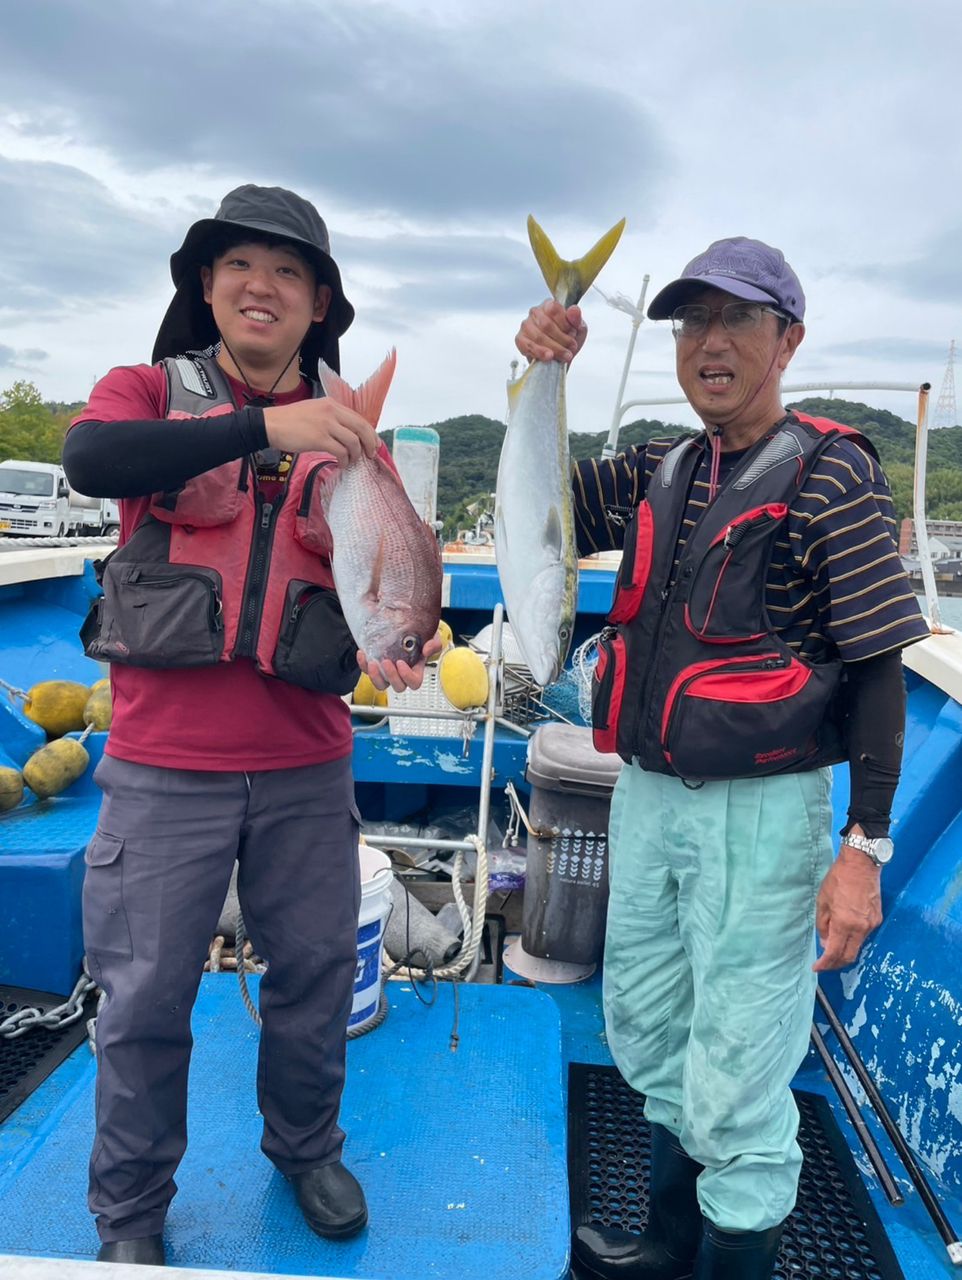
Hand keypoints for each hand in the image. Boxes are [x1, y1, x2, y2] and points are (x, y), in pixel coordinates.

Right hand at [262, 399, 378, 463]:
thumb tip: (348, 434)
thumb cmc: (290, 421)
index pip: (359, 418)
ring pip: (353, 442)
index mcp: (332, 404)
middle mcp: (332, 411)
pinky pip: (341, 451)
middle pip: (362, 428)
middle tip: (370, 456)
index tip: (373, 444)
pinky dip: (344, 460)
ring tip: (350, 462)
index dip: (370, 433)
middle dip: (369, 444)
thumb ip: (331, 418)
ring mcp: (326, 424)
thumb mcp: (314, 411)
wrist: (270, 424)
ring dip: (355, 455)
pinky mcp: (319, 438)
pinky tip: (341, 464)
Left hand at [358, 636, 442, 692]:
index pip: (414, 683)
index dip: (407, 677)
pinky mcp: (376, 667)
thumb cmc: (421, 636)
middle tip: (386, 662)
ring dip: (375, 677)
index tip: (401, 663)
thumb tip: (426, 650)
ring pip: (381, 685)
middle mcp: (401, 675)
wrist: (408, 627)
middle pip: (398, 686)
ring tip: (372, 663)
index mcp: (416, 670)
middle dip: (391, 676)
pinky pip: (367, 672)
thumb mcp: (432, 638)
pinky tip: (362, 653)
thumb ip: (434, 644)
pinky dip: (363, 664)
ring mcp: (387, 672)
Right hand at [515, 300, 586, 363]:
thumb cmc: (568, 339)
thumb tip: (573, 310)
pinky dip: (540, 353)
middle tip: (571, 349)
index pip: (554, 309)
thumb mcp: (578, 328)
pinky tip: (549, 357)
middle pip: (546, 325)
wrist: (560, 357)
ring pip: (538, 337)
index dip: (565, 324)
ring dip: (554, 348)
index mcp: (549, 305)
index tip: (573, 334)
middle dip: (562, 339)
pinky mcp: (520, 339)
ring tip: (565, 356)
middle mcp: (535, 312)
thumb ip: (576, 318)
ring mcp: (525, 325)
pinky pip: (528, 346)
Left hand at [812, 840, 882, 971]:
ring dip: (845, 951)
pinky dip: (853, 940)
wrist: (861, 864)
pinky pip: (864, 936)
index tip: (817, 968)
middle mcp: (861, 928)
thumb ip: (824, 925)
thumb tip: (826, 943)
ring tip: (832, 948)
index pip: (835, 953)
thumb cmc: (838, 880)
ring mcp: (871, 924)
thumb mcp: (822, 902)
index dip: (825, 964)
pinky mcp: (877, 919)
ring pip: (858, 946)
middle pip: (850, 956)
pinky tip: (844, 935)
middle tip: (825, 964)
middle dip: (836, 964)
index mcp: (845, 924)